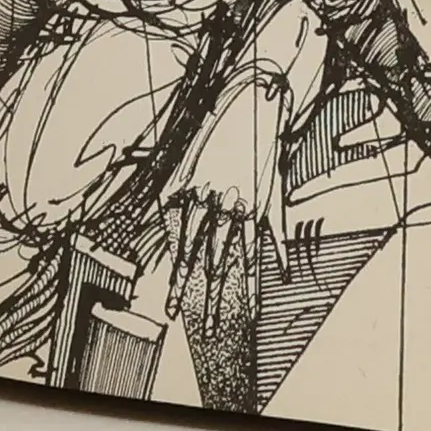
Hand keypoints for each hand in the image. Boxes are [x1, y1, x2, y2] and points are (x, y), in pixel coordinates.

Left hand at [163, 71, 284, 336]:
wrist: (250, 101)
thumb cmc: (211, 134)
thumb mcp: (181, 164)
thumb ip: (169, 197)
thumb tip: (147, 227)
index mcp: (193, 197)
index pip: (182, 251)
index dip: (176, 282)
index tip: (172, 310)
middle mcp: (219, 205)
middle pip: (210, 261)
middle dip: (206, 297)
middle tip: (204, 329)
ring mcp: (247, 206)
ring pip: (243, 256)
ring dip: (243, 290)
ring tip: (243, 319)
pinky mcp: (271, 201)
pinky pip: (275, 235)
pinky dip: (280, 256)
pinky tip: (282, 278)